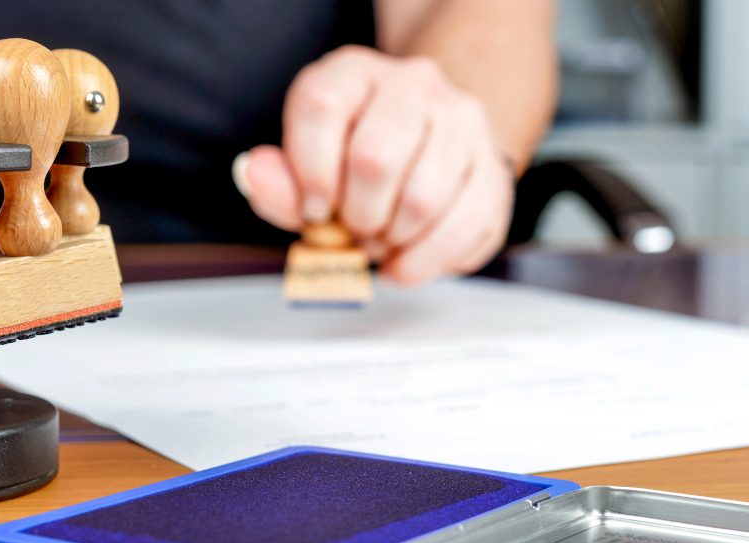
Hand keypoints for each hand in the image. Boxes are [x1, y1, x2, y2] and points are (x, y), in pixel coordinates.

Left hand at [233, 45, 512, 285]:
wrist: (432, 152)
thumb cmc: (358, 167)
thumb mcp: (308, 173)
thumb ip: (278, 183)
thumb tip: (256, 175)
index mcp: (353, 73)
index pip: (321, 107)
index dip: (310, 173)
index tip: (315, 210)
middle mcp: (412, 84)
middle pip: (375, 157)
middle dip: (357, 215)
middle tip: (355, 229)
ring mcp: (460, 120)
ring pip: (422, 197)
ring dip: (393, 239)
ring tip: (383, 241)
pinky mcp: (492, 165)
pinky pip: (460, 227)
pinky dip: (425, 261)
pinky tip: (407, 262)